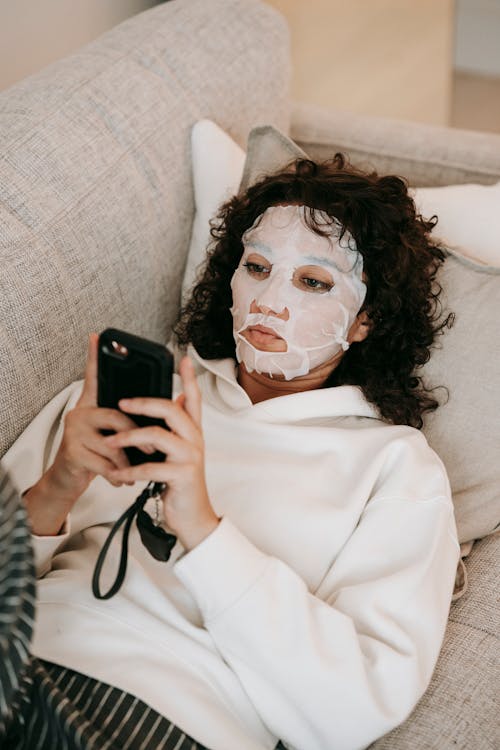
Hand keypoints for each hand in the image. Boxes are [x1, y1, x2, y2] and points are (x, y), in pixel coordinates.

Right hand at [49, 332, 138, 496]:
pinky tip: (121, 479)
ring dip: (129, 461)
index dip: (95, 358)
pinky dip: (118, 475)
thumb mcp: (111, 434)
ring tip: (134, 471)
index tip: (97, 337)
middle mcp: (79, 413)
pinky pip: (105, 462)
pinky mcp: (72, 452)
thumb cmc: (94, 454)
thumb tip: (159, 408)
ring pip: (114, 443)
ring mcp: (73, 432)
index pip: (94, 378)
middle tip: (153, 450)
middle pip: (118, 416)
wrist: (69, 480)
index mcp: (91, 405)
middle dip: (140, 436)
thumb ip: (127, 420)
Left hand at [104, 356, 219, 550]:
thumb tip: (173, 400)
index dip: (189, 378)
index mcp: (193, 431)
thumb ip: (175, 427)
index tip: (183, 358)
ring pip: (157, 436)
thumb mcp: (178, 451)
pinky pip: (150, 467)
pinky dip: (130, 469)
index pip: (194, 398)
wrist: (193, 516)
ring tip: (109, 442)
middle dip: (143, 403)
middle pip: (171, 409)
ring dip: (129, 437)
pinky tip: (117, 472)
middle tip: (121, 402)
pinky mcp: (182, 476)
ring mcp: (190, 457)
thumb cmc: (180, 481)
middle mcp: (195, 439)